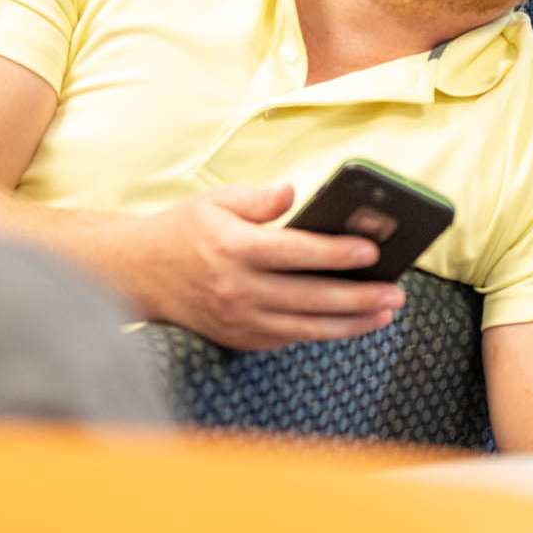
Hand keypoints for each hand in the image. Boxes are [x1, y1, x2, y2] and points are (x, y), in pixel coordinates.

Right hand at [121, 184, 405, 350]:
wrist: (136, 274)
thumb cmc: (184, 230)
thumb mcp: (216, 200)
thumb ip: (258, 199)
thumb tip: (294, 193)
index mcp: (234, 248)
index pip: (295, 253)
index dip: (336, 253)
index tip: (372, 252)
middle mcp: (237, 289)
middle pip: (310, 297)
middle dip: (358, 297)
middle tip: (396, 292)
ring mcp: (238, 320)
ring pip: (306, 327)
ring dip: (351, 322)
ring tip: (385, 312)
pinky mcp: (239, 339)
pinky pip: (289, 339)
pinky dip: (322, 332)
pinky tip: (350, 322)